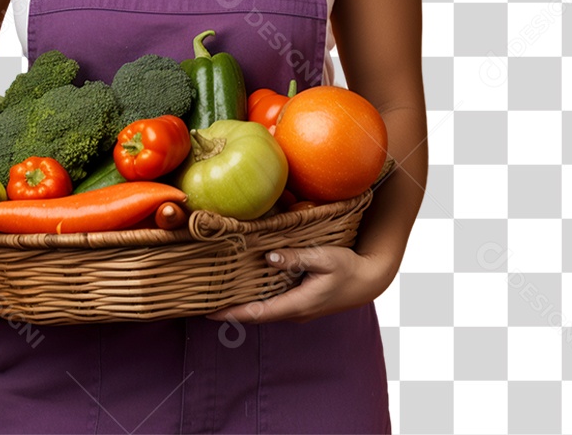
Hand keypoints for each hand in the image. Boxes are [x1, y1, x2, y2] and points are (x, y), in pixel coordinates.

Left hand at [205, 245, 391, 324]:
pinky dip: (255, 298)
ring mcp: (297, 308)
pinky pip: (271, 302)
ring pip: (263, 309)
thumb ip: (297, 258)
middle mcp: (294, 311)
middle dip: (230, 311)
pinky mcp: (299, 301)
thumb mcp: (324, 258)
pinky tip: (243, 287)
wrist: (368, 280)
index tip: (209, 313)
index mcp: (297, 304)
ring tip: (216, 295)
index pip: (258, 313)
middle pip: (256, 314)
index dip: (232, 314)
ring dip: (241, 305)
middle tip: (202, 302)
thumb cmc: (348, 267)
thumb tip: (269, 257)